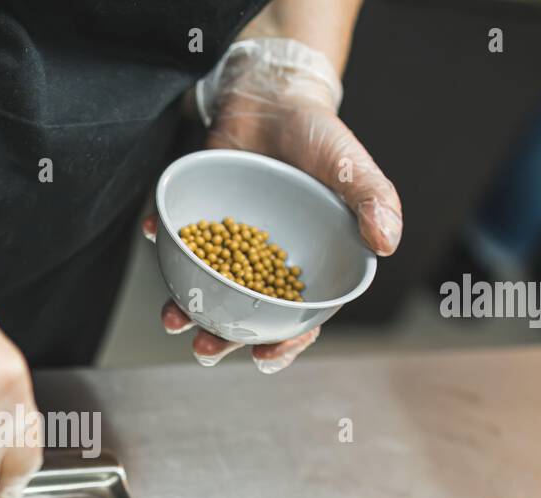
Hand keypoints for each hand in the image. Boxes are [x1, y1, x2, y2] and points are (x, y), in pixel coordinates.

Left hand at [157, 38, 401, 371]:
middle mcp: (260, 265)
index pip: (293, 318)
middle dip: (222, 339)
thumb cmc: (320, 138)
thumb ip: (373, 201)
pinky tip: (153, 235)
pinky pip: (176, 238)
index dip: (282, 343)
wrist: (277, 97)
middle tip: (204, 348)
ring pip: (204, 290)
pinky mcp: (198, 219)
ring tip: (173, 318)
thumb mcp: (352, 167)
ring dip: (185, 309)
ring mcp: (226, 245)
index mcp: (301, 268)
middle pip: (241, 316)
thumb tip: (387, 243)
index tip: (264, 356)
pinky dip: (161, 241)